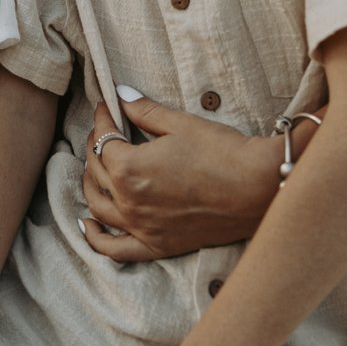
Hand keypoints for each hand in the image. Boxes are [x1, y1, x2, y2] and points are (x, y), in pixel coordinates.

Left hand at [78, 94, 294, 261]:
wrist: (258, 187)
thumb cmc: (222, 152)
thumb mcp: (179, 124)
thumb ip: (144, 111)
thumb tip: (121, 96)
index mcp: (128, 169)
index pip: (103, 140)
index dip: (103, 118)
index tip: (107, 106)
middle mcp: (129, 202)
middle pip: (97, 171)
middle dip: (96, 145)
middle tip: (105, 130)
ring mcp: (142, 227)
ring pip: (99, 207)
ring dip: (91, 184)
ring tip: (94, 169)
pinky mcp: (159, 245)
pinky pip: (116, 250)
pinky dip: (97, 239)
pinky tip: (88, 226)